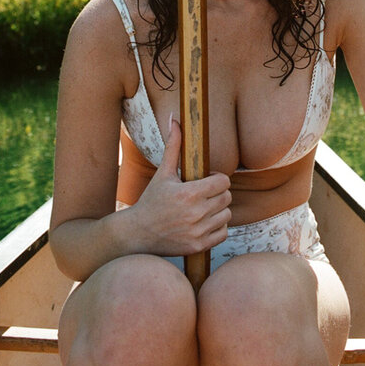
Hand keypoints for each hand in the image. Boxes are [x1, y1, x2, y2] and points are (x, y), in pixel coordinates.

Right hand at [130, 118, 231, 257]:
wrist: (137, 233)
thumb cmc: (151, 200)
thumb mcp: (163, 173)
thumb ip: (173, 146)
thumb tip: (174, 119)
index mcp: (188, 193)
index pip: (223, 181)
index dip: (216, 179)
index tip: (205, 181)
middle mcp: (195, 213)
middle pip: (227, 197)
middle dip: (217, 193)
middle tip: (203, 194)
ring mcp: (198, 232)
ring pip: (227, 214)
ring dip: (218, 210)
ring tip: (203, 208)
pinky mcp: (199, 246)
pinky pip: (223, 233)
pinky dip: (217, 227)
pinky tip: (202, 223)